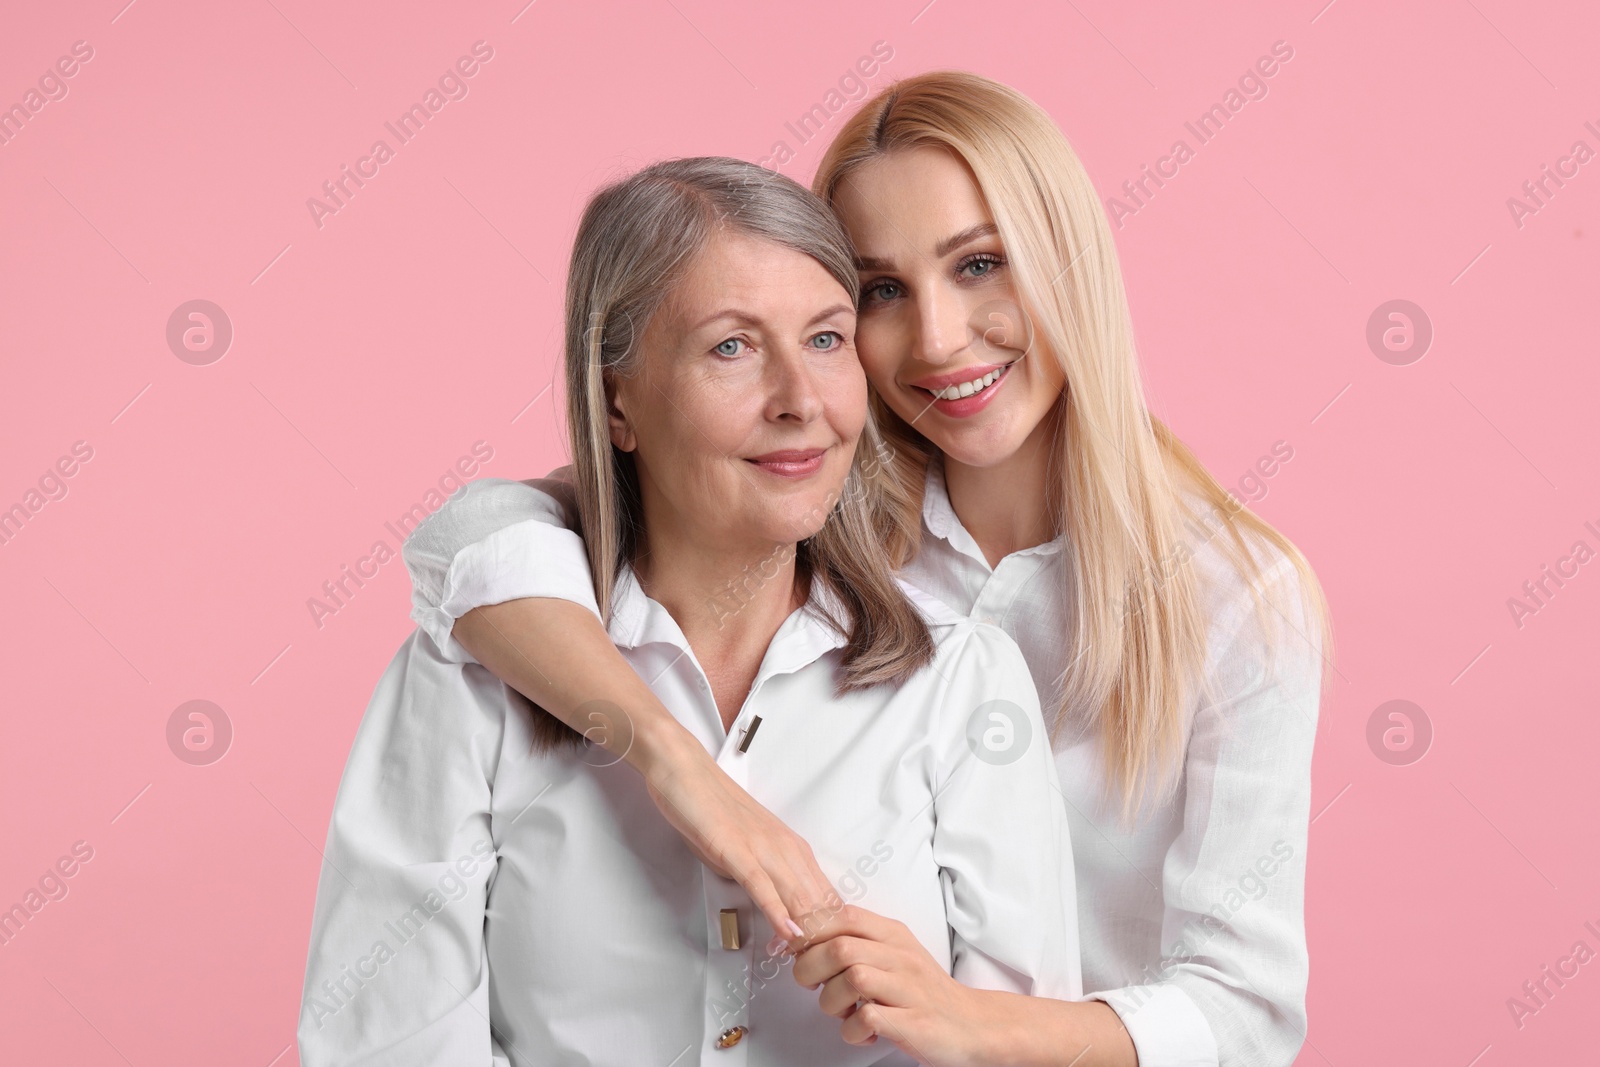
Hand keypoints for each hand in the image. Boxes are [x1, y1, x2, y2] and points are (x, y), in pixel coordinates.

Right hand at [640, 735, 838, 944]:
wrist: (686, 772)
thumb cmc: (712, 808)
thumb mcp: (746, 848)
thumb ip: (762, 876)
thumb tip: (771, 905)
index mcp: (792, 848)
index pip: (824, 896)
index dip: (830, 929)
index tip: (832, 956)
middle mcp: (786, 848)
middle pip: (818, 901)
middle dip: (824, 939)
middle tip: (826, 970)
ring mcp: (763, 849)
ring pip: (797, 896)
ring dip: (806, 934)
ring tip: (812, 964)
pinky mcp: (736, 851)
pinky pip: (763, 886)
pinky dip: (777, 912)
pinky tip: (786, 933)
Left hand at [790, 904, 1004, 1066]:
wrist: (971, 1024)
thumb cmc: (923, 991)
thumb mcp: (893, 952)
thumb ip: (857, 941)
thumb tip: (805, 938)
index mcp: (893, 935)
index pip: (844, 915)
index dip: (811, 931)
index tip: (798, 950)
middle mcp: (901, 956)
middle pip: (840, 947)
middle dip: (810, 969)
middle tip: (811, 985)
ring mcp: (909, 989)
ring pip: (852, 979)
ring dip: (831, 1002)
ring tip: (841, 1012)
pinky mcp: (914, 1022)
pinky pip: (868, 1018)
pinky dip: (852, 1030)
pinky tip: (861, 1032)